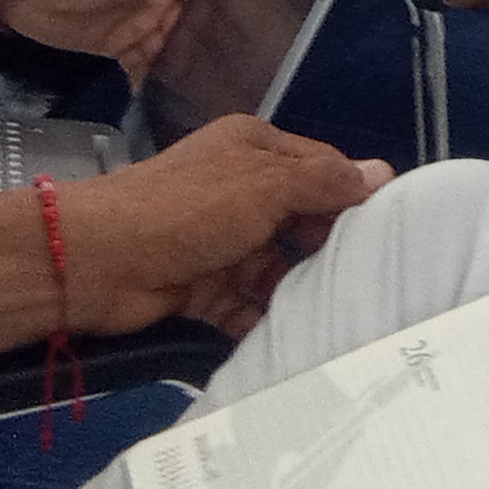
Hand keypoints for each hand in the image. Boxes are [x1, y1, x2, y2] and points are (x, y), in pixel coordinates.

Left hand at [0, 0, 217, 83]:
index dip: (220, 0)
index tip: (246, 22)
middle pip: (187, 19)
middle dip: (203, 38)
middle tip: (228, 65)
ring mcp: (132, 24)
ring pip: (166, 44)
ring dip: (180, 61)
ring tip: (204, 84)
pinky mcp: (112, 48)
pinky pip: (138, 65)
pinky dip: (149, 77)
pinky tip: (167, 95)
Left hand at [58, 114, 392, 339]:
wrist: (98, 261)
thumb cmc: (188, 209)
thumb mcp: (264, 185)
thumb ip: (323, 182)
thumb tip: (381, 173)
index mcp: (254, 149)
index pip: (321, 169)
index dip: (353, 197)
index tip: (391, 232)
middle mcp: (240, 189)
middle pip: (301, 221)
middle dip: (329, 249)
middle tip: (371, 281)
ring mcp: (220, 241)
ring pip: (276, 267)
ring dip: (299, 290)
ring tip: (342, 317)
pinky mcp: (202, 288)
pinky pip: (247, 305)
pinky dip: (266, 320)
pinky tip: (298, 340)